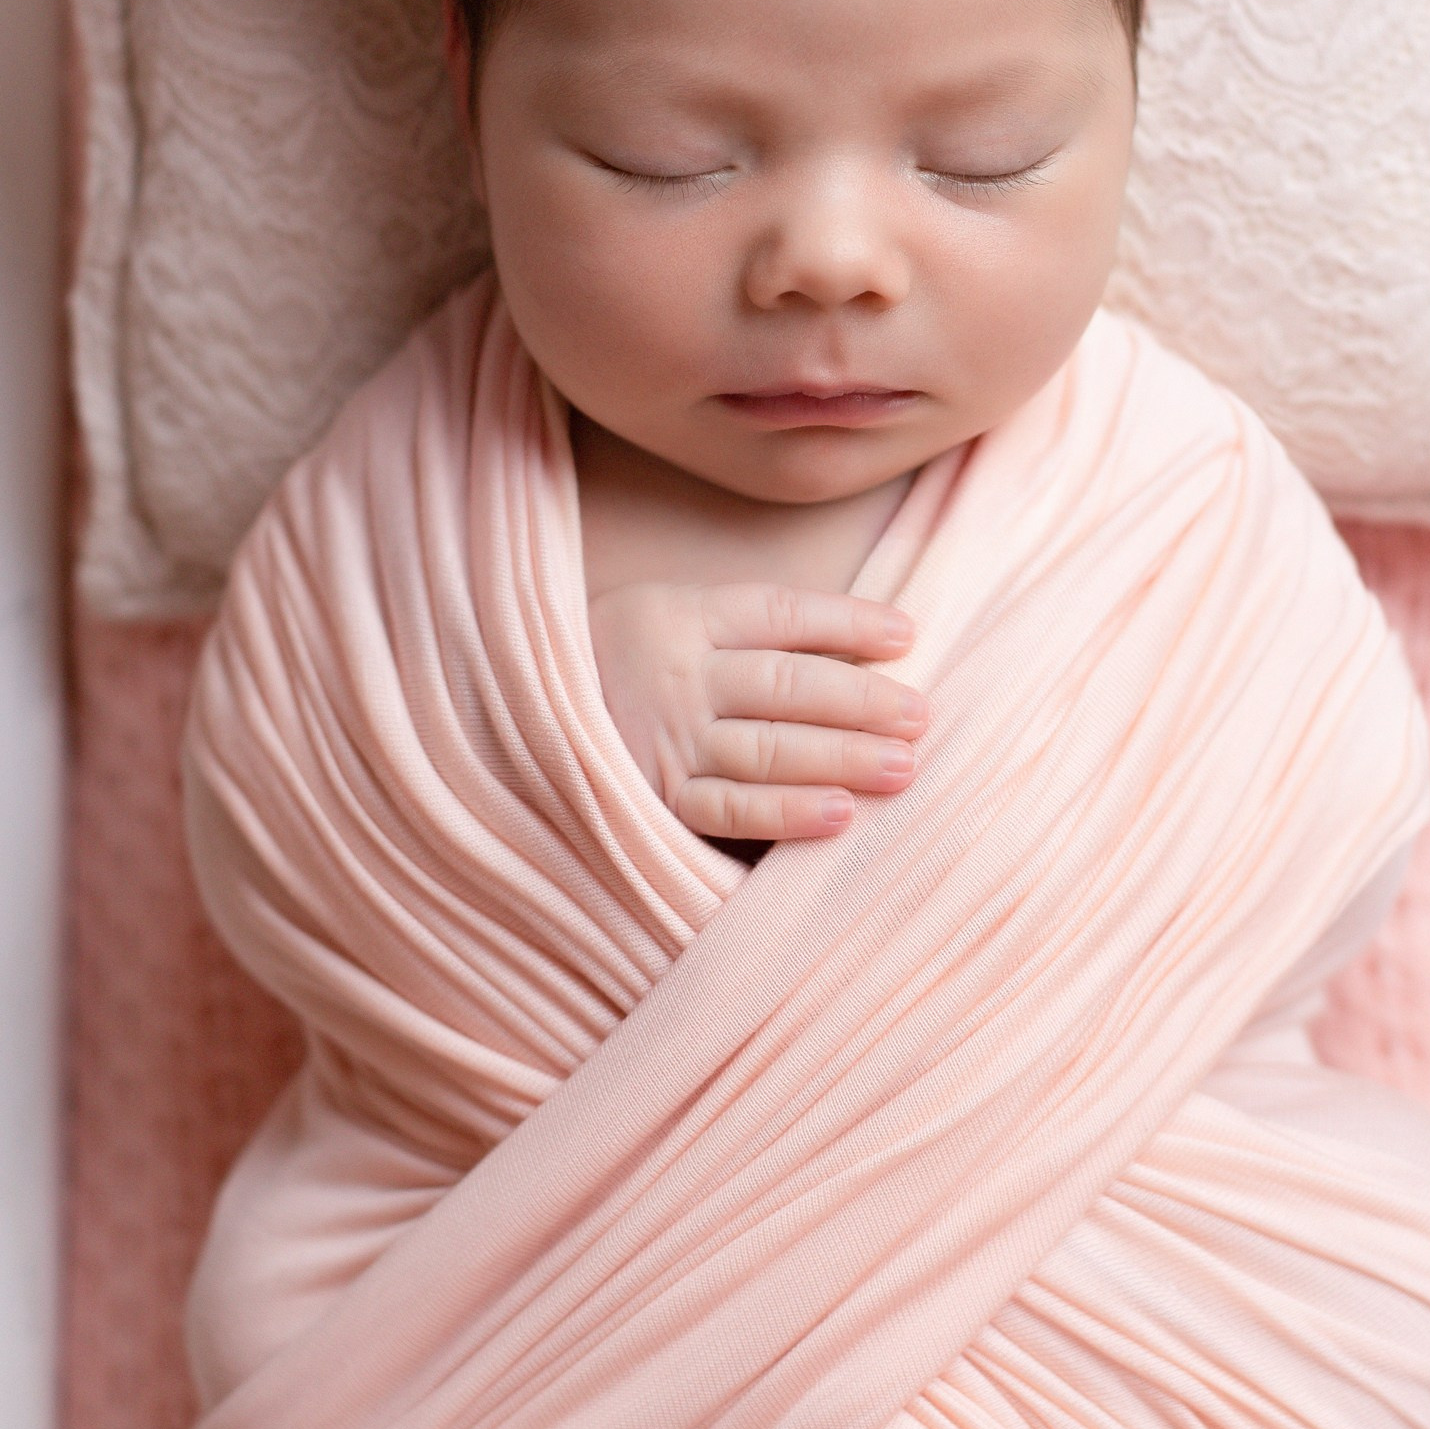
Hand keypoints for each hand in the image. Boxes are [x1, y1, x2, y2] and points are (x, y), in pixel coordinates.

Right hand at [586, 582, 925, 843]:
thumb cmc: (615, 663)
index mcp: (683, 616)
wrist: (508, 713)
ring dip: (842, 758)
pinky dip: (787, 813)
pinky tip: (839, 814)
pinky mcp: (654, 800)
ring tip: (904, 766)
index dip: (847, 623)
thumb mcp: (667, 617)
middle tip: (921, 716)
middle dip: (863, 701)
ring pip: (769, 749)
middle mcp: (677, 676)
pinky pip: (730, 809)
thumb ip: (745, 630)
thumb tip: (864, 650)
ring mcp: (664, 740)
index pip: (780, 614)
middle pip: (787, 686)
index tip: (906, 635)